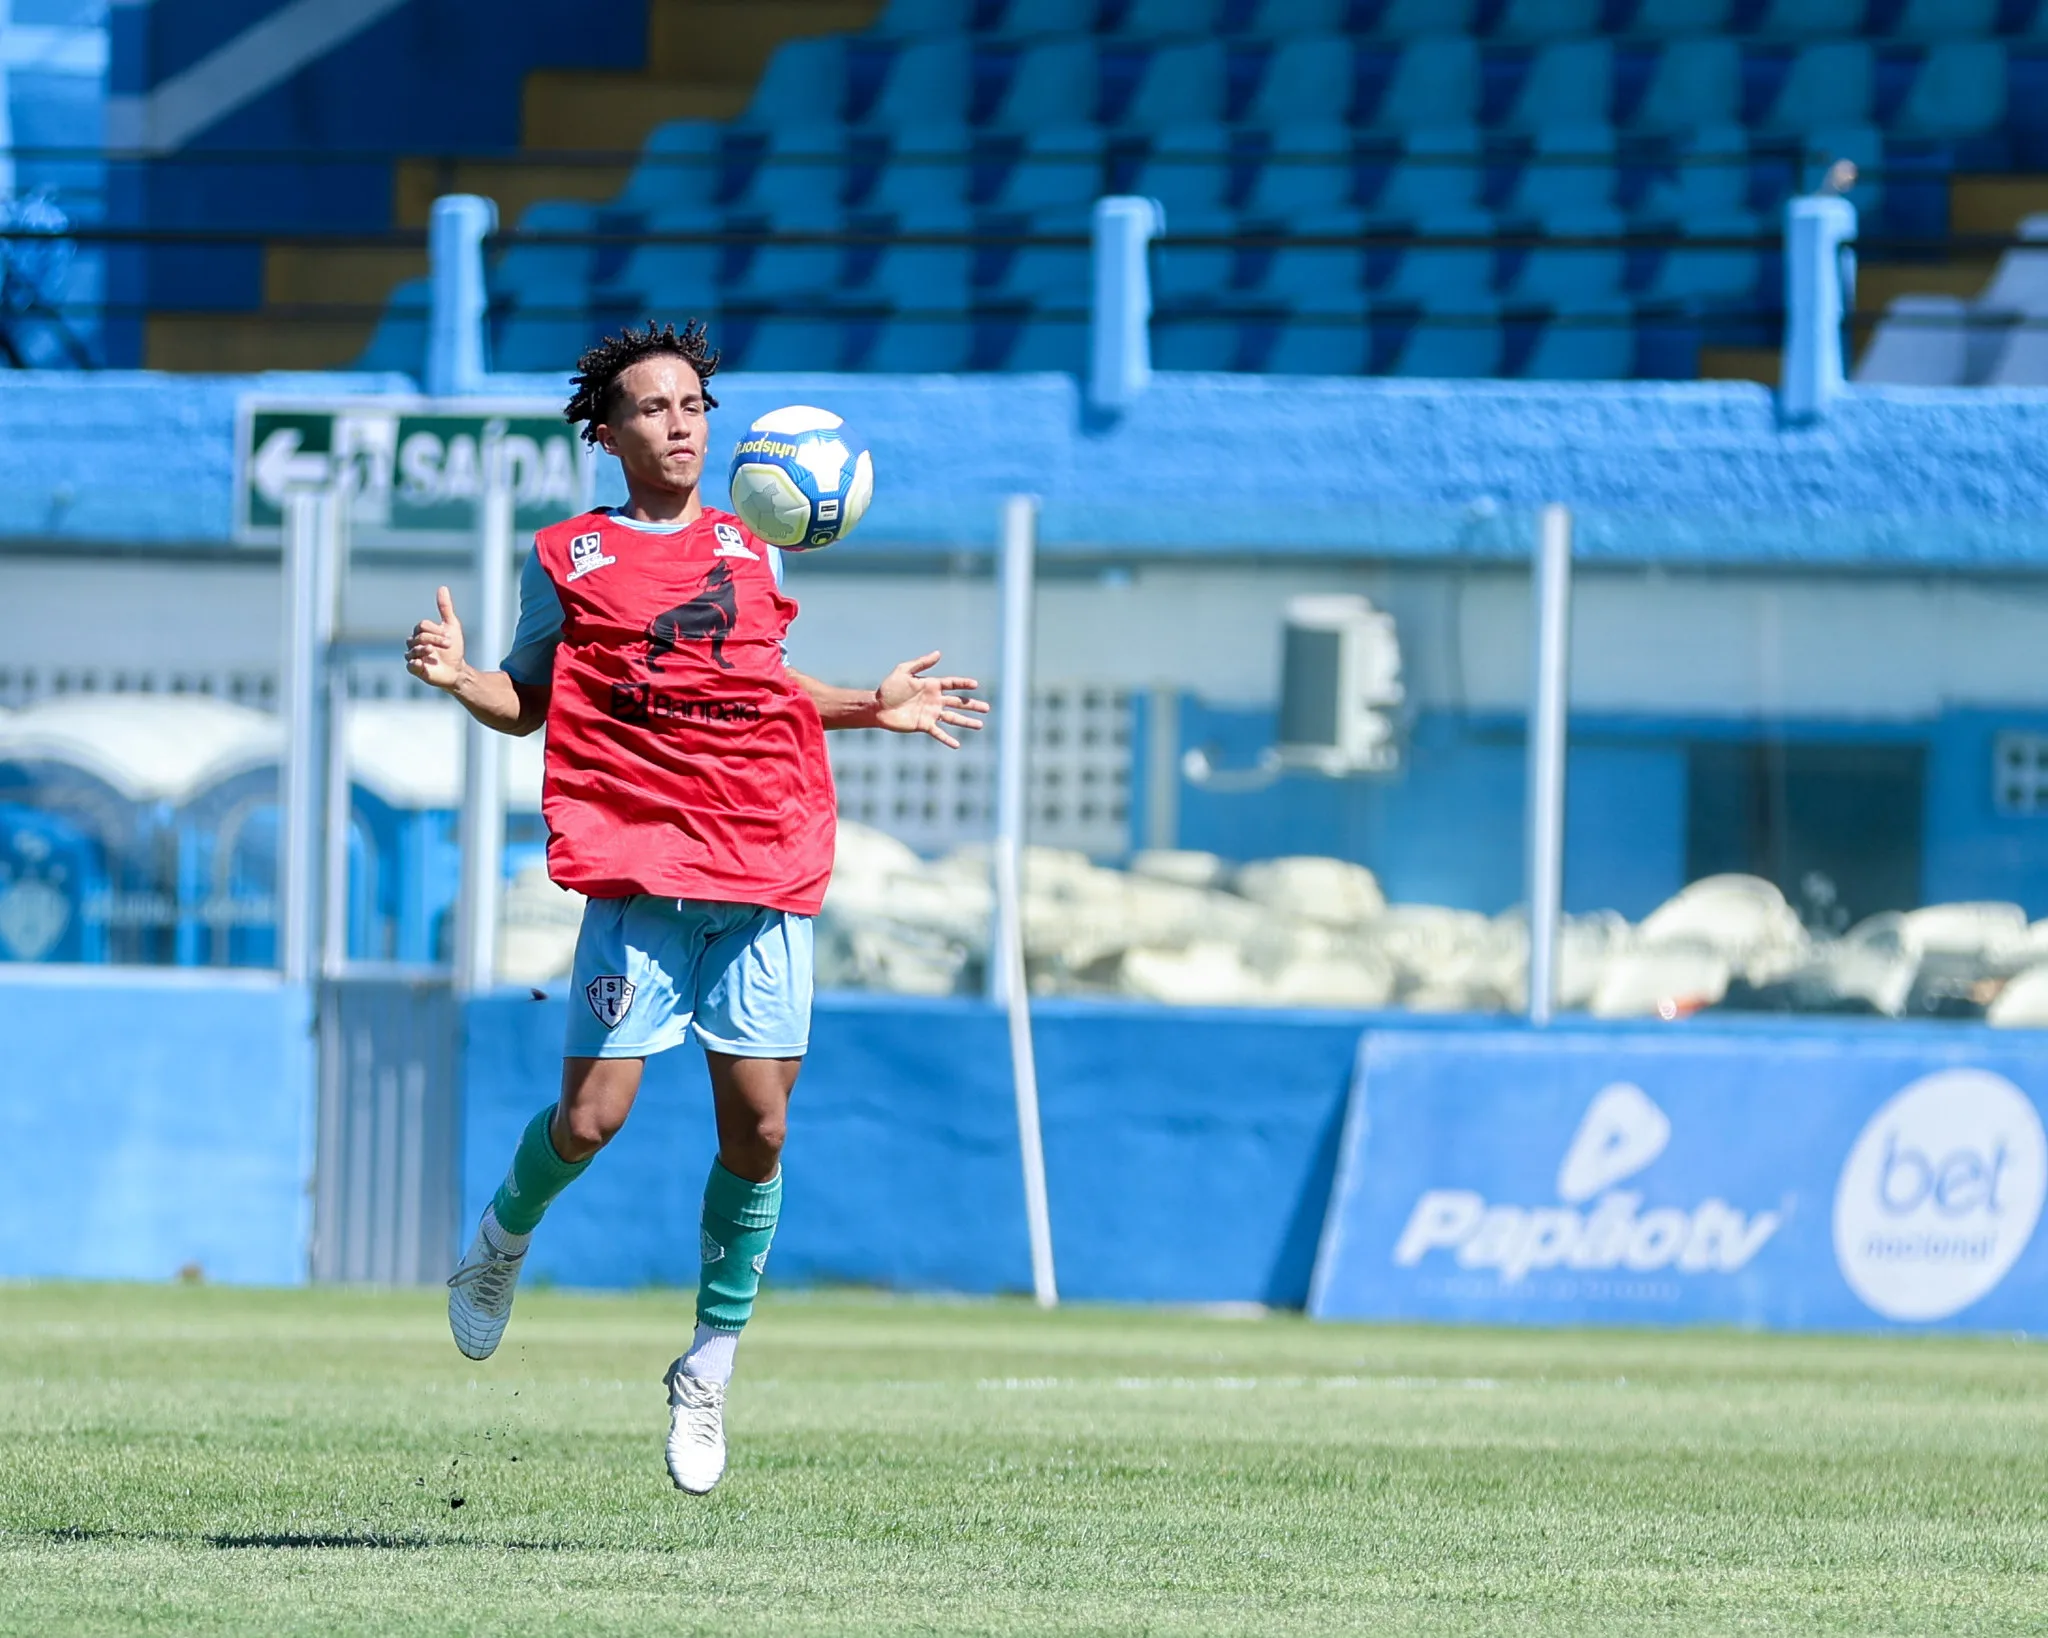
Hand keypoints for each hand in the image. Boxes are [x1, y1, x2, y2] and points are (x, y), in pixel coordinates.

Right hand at [406, 586, 467, 690]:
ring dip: (423, 649)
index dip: (436, 630)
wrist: (457, 669)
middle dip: (434, 639)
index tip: (449, 636)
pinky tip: (421, 663)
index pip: (422, 626)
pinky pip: (410, 666)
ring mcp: (414, 657)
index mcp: (421, 632)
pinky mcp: (416, 670)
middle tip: (448, 643)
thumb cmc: (453, 648)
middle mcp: (415, 643)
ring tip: (433, 651)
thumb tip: (442, 587)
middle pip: (418, 637)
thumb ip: (445, 608)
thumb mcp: (451, 626)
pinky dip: (414, 664)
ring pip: (412, 650)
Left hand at [874, 652, 989, 749]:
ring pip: (953, 718)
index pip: (952, 684)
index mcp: (931, 685)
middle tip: (987, 708)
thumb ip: (921, 663)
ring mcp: (930, 714)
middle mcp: (934, 700)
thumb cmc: (888, 688)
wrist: (876, 706)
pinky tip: (957, 744)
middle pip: (958, 702)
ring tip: (980, 725)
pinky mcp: (923, 726)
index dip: (963, 684)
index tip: (975, 685)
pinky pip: (938, 733)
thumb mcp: (903, 671)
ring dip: (966, 722)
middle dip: (972, 705)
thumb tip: (939, 653)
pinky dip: (947, 739)